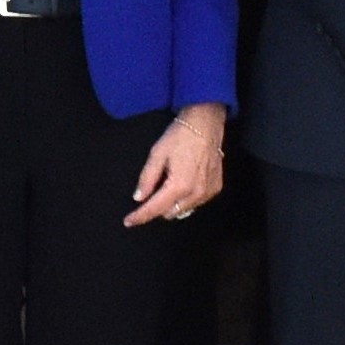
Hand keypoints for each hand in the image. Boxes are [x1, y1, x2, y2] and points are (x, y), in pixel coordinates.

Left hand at [126, 103, 224, 225]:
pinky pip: (196, 202)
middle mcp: (195, 193)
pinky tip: (185, 181)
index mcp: (178, 185)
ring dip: (173, 203)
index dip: (139, 216)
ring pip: (183, 210)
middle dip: (158, 206)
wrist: (206, 123)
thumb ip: (147, 178)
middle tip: (154, 187)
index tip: (128, 221)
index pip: (155, 208)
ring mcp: (207, 192)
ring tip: (171, 181)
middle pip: (169, 213)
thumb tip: (139, 197)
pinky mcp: (215, 188)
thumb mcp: (157, 153)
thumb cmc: (180, 136)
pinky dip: (187, 198)